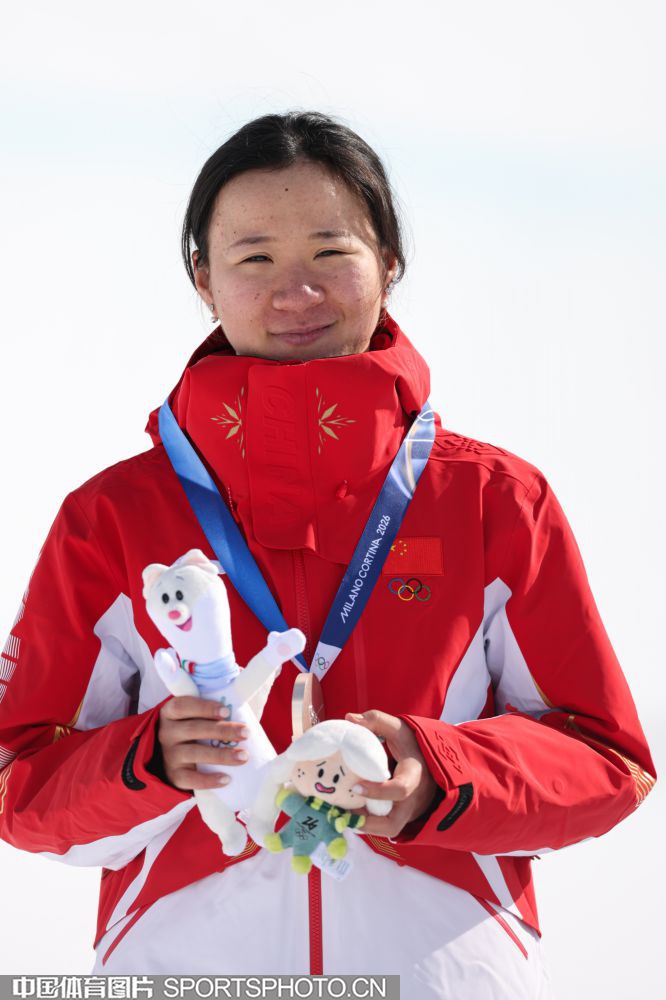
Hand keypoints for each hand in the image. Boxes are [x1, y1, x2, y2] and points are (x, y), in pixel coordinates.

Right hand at [158, 696, 249, 790]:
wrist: (173, 758)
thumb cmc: (194, 729)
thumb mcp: (195, 716)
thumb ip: (212, 712)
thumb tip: (243, 711)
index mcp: (171, 712)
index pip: (183, 706)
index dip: (204, 708)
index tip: (226, 711)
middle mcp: (166, 733)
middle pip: (193, 729)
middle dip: (222, 730)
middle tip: (245, 733)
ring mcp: (169, 755)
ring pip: (194, 753)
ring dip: (221, 755)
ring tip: (243, 756)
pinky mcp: (173, 775)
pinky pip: (190, 779)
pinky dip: (208, 780)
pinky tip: (226, 779)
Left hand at [344, 709, 437, 838]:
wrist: (429, 763)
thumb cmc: (412, 744)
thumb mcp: (398, 729)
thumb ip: (376, 721)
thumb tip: (349, 719)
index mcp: (414, 775)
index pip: (400, 789)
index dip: (378, 792)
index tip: (355, 787)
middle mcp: (413, 799)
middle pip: (393, 824)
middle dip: (367, 823)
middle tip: (342, 813)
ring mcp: (408, 811)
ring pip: (388, 830)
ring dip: (364, 826)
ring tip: (341, 814)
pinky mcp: (402, 816)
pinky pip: (384, 827)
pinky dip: (366, 823)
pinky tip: (348, 812)